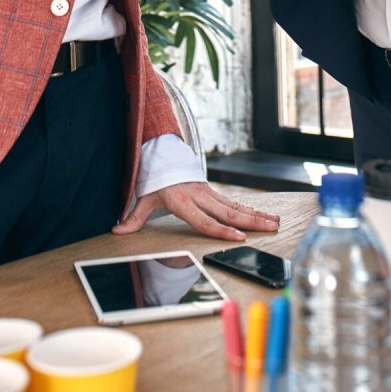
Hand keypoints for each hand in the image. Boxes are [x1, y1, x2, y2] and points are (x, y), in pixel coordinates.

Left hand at [111, 181, 280, 241]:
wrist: (163, 153)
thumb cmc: (155, 178)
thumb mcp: (143, 197)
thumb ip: (133, 217)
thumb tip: (116, 231)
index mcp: (183, 200)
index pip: (204, 219)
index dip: (221, 230)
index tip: (239, 238)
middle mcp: (200, 196)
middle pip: (228, 212)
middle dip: (250, 222)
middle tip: (270, 229)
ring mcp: (208, 192)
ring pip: (236, 206)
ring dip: (256, 215)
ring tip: (275, 222)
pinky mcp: (212, 191)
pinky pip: (233, 202)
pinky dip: (250, 209)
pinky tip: (265, 215)